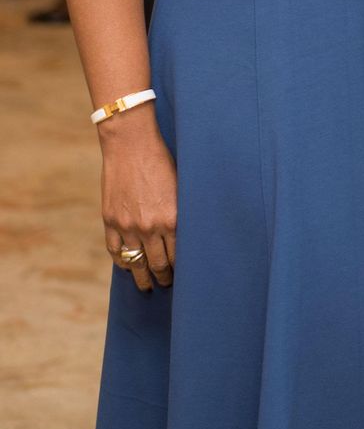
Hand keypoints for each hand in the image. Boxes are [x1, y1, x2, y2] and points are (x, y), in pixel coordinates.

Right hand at [100, 117, 176, 291]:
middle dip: (164, 277)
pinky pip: (115, 251)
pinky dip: (122, 262)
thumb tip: (188, 235)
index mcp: (172, 218)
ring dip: (142, 277)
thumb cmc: (161, 160)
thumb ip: (180, 213)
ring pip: (136, 264)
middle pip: (159, 264)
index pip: (179, 256)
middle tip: (167, 283)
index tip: (185, 275)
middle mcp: (150, 226)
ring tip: (147, 285)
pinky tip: (128, 266)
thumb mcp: (180, 187)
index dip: (182, 268)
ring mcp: (128, 225)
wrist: (131, 143)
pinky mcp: (110, 220)